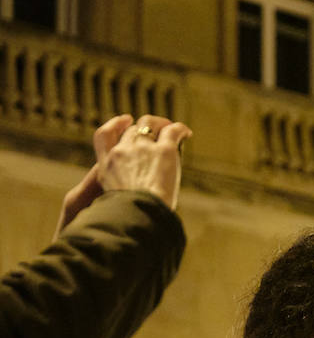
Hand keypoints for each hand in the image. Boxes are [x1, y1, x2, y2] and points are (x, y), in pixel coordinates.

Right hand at [55, 114, 191, 234]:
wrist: (140, 213)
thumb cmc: (130, 216)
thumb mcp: (114, 202)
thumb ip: (120, 193)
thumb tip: (130, 205)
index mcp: (107, 165)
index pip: (103, 136)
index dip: (114, 125)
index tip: (125, 121)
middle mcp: (122, 152)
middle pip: (132, 131)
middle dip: (144, 128)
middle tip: (158, 131)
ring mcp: (142, 149)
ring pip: (149, 125)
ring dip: (161, 124)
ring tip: (172, 128)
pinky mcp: (164, 151)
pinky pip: (172, 131)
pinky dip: (180, 129)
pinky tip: (187, 133)